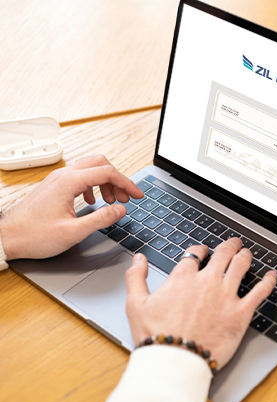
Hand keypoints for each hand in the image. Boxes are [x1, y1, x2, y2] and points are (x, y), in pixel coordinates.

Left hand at [0, 155, 142, 259]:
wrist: (6, 236)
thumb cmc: (33, 235)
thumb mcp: (73, 232)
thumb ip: (101, 219)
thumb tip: (120, 209)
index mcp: (69, 182)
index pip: (108, 173)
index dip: (127, 184)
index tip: (137, 195)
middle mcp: (64, 175)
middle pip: (100, 164)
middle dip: (118, 179)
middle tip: (126, 197)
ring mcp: (58, 179)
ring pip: (90, 169)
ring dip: (106, 182)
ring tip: (112, 201)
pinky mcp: (54, 185)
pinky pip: (80, 177)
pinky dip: (93, 185)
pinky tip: (93, 201)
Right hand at [125, 238, 276, 368]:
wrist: (175, 361)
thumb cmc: (156, 336)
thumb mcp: (135, 304)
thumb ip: (136, 277)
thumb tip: (138, 259)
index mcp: (183, 277)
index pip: (195, 253)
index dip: (200, 249)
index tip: (203, 251)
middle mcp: (207, 281)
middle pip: (223, 253)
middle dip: (229, 245)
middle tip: (233, 244)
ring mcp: (226, 295)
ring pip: (241, 265)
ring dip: (246, 256)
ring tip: (247, 253)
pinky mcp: (240, 312)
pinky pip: (260, 291)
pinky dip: (268, 281)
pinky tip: (272, 276)